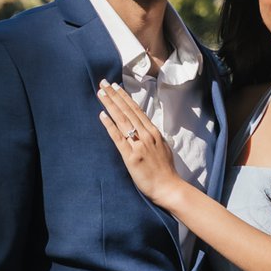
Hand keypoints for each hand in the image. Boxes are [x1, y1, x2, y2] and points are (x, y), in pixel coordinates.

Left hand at [96, 81, 185, 210]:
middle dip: (114, 95)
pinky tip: (102, 115)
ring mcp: (139, 145)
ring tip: (101, 93)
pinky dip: (109, 125)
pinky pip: (118, 138)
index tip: (115, 86)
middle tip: (103, 82)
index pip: (136, 110)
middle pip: (127, 111)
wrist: (169, 187)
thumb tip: (145, 129)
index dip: (124, 97)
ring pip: (122, 120)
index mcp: (153, 132)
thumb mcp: (163, 147)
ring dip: (110, 105)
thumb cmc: (166, 170)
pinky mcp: (131, 156)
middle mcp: (146, 135)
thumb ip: (153, 137)